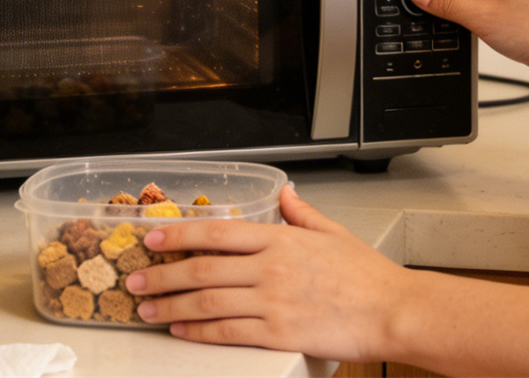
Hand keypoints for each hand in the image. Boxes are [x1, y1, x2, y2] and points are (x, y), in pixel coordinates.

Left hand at [123, 185, 413, 360]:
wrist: (393, 311)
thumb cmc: (368, 276)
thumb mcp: (333, 232)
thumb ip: (301, 213)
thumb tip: (284, 193)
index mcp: (280, 239)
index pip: (217, 232)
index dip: (179, 235)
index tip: (153, 238)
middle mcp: (270, 268)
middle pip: (202, 270)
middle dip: (162, 274)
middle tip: (135, 278)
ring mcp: (272, 302)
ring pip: (207, 303)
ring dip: (170, 305)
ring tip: (147, 308)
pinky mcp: (278, 335)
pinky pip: (227, 333)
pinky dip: (198, 332)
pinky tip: (181, 330)